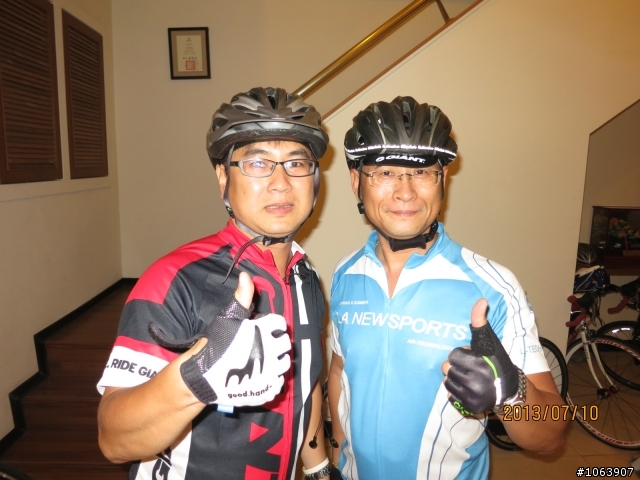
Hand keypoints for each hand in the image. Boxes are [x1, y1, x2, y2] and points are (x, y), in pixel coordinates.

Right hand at [150, 272, 291, 405]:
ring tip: (262, 360)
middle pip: (285, 344)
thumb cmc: (214, 343)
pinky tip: (260, 376)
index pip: (280, 324)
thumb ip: (242, 296)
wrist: (201, 376)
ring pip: (285, 364)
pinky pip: (278, 383)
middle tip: (262, 345)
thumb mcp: (227, 316)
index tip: (263, 329)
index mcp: (263, 330)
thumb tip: (246, 275)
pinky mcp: (265, 390)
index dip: (272, 325)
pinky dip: (272, 380)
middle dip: (275, 343)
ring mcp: (269, 372)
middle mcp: (270, 350)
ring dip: (277, 361)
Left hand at [443, 298, 518, 414]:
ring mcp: (472, 397)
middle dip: (457, 366)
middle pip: (447, 369)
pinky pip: (450, 395)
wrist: (511, 390)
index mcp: (479, 364)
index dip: (462, 354)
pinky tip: (468, 388)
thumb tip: (481, 301)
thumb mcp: (490, 340)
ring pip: (447, 381)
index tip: (474, 357)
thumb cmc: (498, 362)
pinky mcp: (469, 407)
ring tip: (469, 377)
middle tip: (471, 368)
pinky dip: (456, 391)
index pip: (452, 355)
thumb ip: (480, 321)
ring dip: (455, 378)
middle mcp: (475, 383)